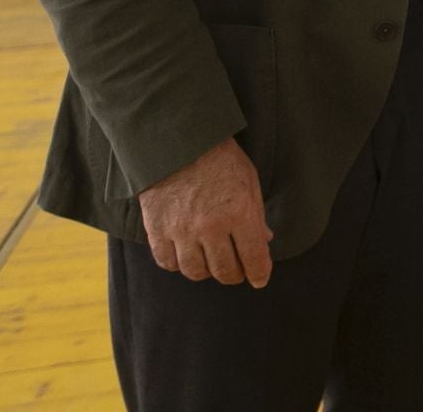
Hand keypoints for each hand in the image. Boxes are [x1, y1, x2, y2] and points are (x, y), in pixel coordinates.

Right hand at [138, 138, 272, 287]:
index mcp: (239, 213)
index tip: (260, 279)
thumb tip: (264, 241)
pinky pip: (168, 263)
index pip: (253, 258)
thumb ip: (256, 216)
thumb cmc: (220, 159)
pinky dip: (179, 264)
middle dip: (235, 275)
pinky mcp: (157, 230)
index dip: (259, 273)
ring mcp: (181, 230)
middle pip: (224, 271)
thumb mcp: (249, 182)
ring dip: (207, 271)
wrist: (179, 142)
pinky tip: (187, 255)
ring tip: (211, 261)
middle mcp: (210, 227)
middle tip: (237, 270)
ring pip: (196, 272)